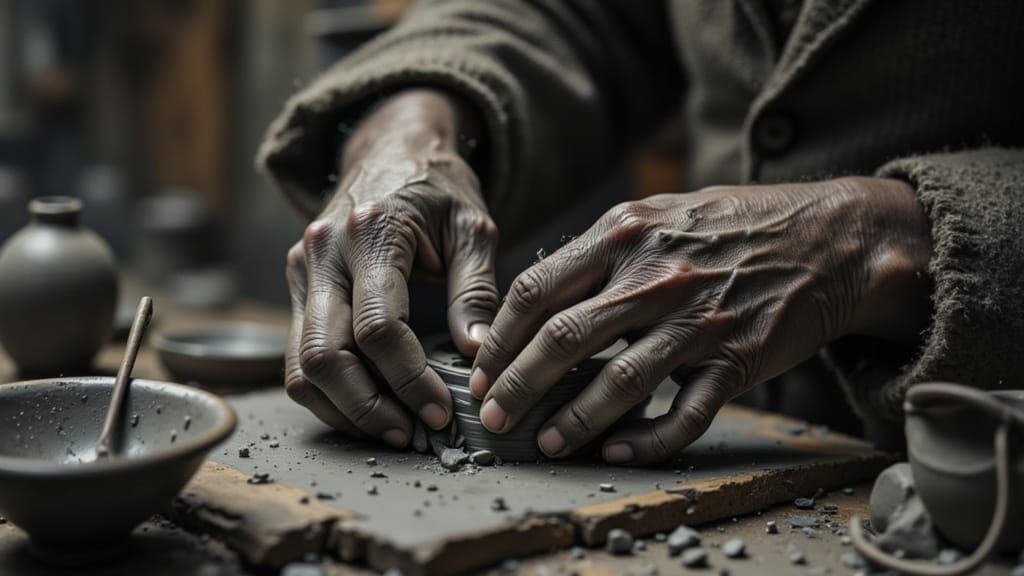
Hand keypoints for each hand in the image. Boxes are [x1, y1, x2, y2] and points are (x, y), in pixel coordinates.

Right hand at [284, 89, 498, 445]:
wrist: (390, 148)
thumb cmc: (438, 187)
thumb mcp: (473, 227)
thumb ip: (477, 290)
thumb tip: (478, 355)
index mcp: (371, 232)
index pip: (378, 327)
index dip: (409, 381)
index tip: (442, 411)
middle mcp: (323, 252)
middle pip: (325, 356)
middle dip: (369, 408)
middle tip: (413, 433)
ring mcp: (301, 269)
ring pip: (300, 366)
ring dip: (344, 409)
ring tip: (393, 429)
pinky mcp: (296, 285)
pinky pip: (297, 356)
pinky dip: (328, 392)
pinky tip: (369, 405)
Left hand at [471, 178, 931, 463]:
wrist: (832, 239)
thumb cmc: (735, 225)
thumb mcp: (660, 211)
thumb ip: (602, 247)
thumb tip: (540, 294)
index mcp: (625, 233)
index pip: (537, 289)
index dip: (500, 336)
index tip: (481, 367)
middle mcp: (655, 275)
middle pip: (563, 337)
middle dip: (517, 384)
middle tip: (493, 417)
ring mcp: (698, 319)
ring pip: (619, 381)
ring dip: (573, 420)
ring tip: (544, 443)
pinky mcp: (738, 358)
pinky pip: (686, 412)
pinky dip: (649, 438)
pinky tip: (619, 450)